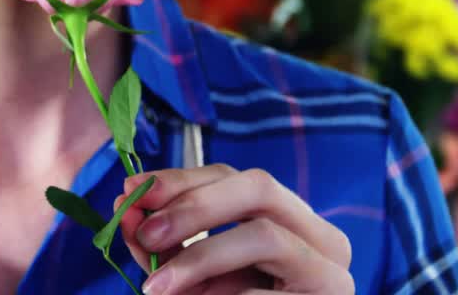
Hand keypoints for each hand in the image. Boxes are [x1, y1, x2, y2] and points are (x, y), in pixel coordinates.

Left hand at [115, 165, 353, 293]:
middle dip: (193, 205)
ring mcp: (332, 270)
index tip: (131, 190)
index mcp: (287, 216)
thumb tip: (124, 204)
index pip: (231, 175)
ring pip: (266, 235)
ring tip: (159, 286)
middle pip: (258, 188)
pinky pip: (265, 292)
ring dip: (201, 256)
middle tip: (146, 233)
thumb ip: (160, 242)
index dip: (179, 178)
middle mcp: (319, 235)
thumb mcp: (191, 272)